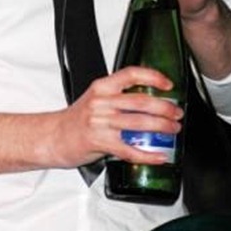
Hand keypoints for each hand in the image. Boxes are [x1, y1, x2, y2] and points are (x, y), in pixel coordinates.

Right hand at [48, 67, 182, 168]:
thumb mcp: (95, 100)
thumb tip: (148, 103)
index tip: (168, 84)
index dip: (152, 77)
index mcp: (102, 87)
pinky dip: (148, 154)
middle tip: (177, 114)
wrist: (53, 137)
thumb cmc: (76, 120)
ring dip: (161, 128)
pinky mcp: (100, 142)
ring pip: (139, 123)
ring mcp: (100, 122)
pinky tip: (159, 156)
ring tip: (173, 131)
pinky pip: (130, 149)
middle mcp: (101, 102)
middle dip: (165, 108)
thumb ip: (117, 98)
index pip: (130, 74)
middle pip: (140, 101)